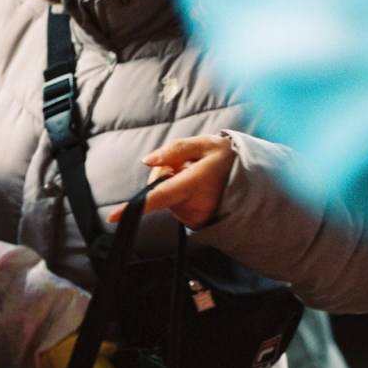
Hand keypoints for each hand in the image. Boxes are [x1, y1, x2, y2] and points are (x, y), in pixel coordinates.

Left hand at [110, 134, 237, 230]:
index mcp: (193, 183)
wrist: (253, 182)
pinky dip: (181, 195)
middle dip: (164, 173)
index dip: (135, 206)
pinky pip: (175, 205)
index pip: (159, 196)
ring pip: (166, 197)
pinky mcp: (194, 222)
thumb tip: (147, 161)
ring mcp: (193, 216)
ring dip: (174, 184)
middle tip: (187, 165)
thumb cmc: (227, 159)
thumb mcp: (206, 144)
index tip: (113, 217)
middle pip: (158, 189)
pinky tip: (198, 187)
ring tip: (197, 176)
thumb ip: (176, 149)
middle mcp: (192, 205)